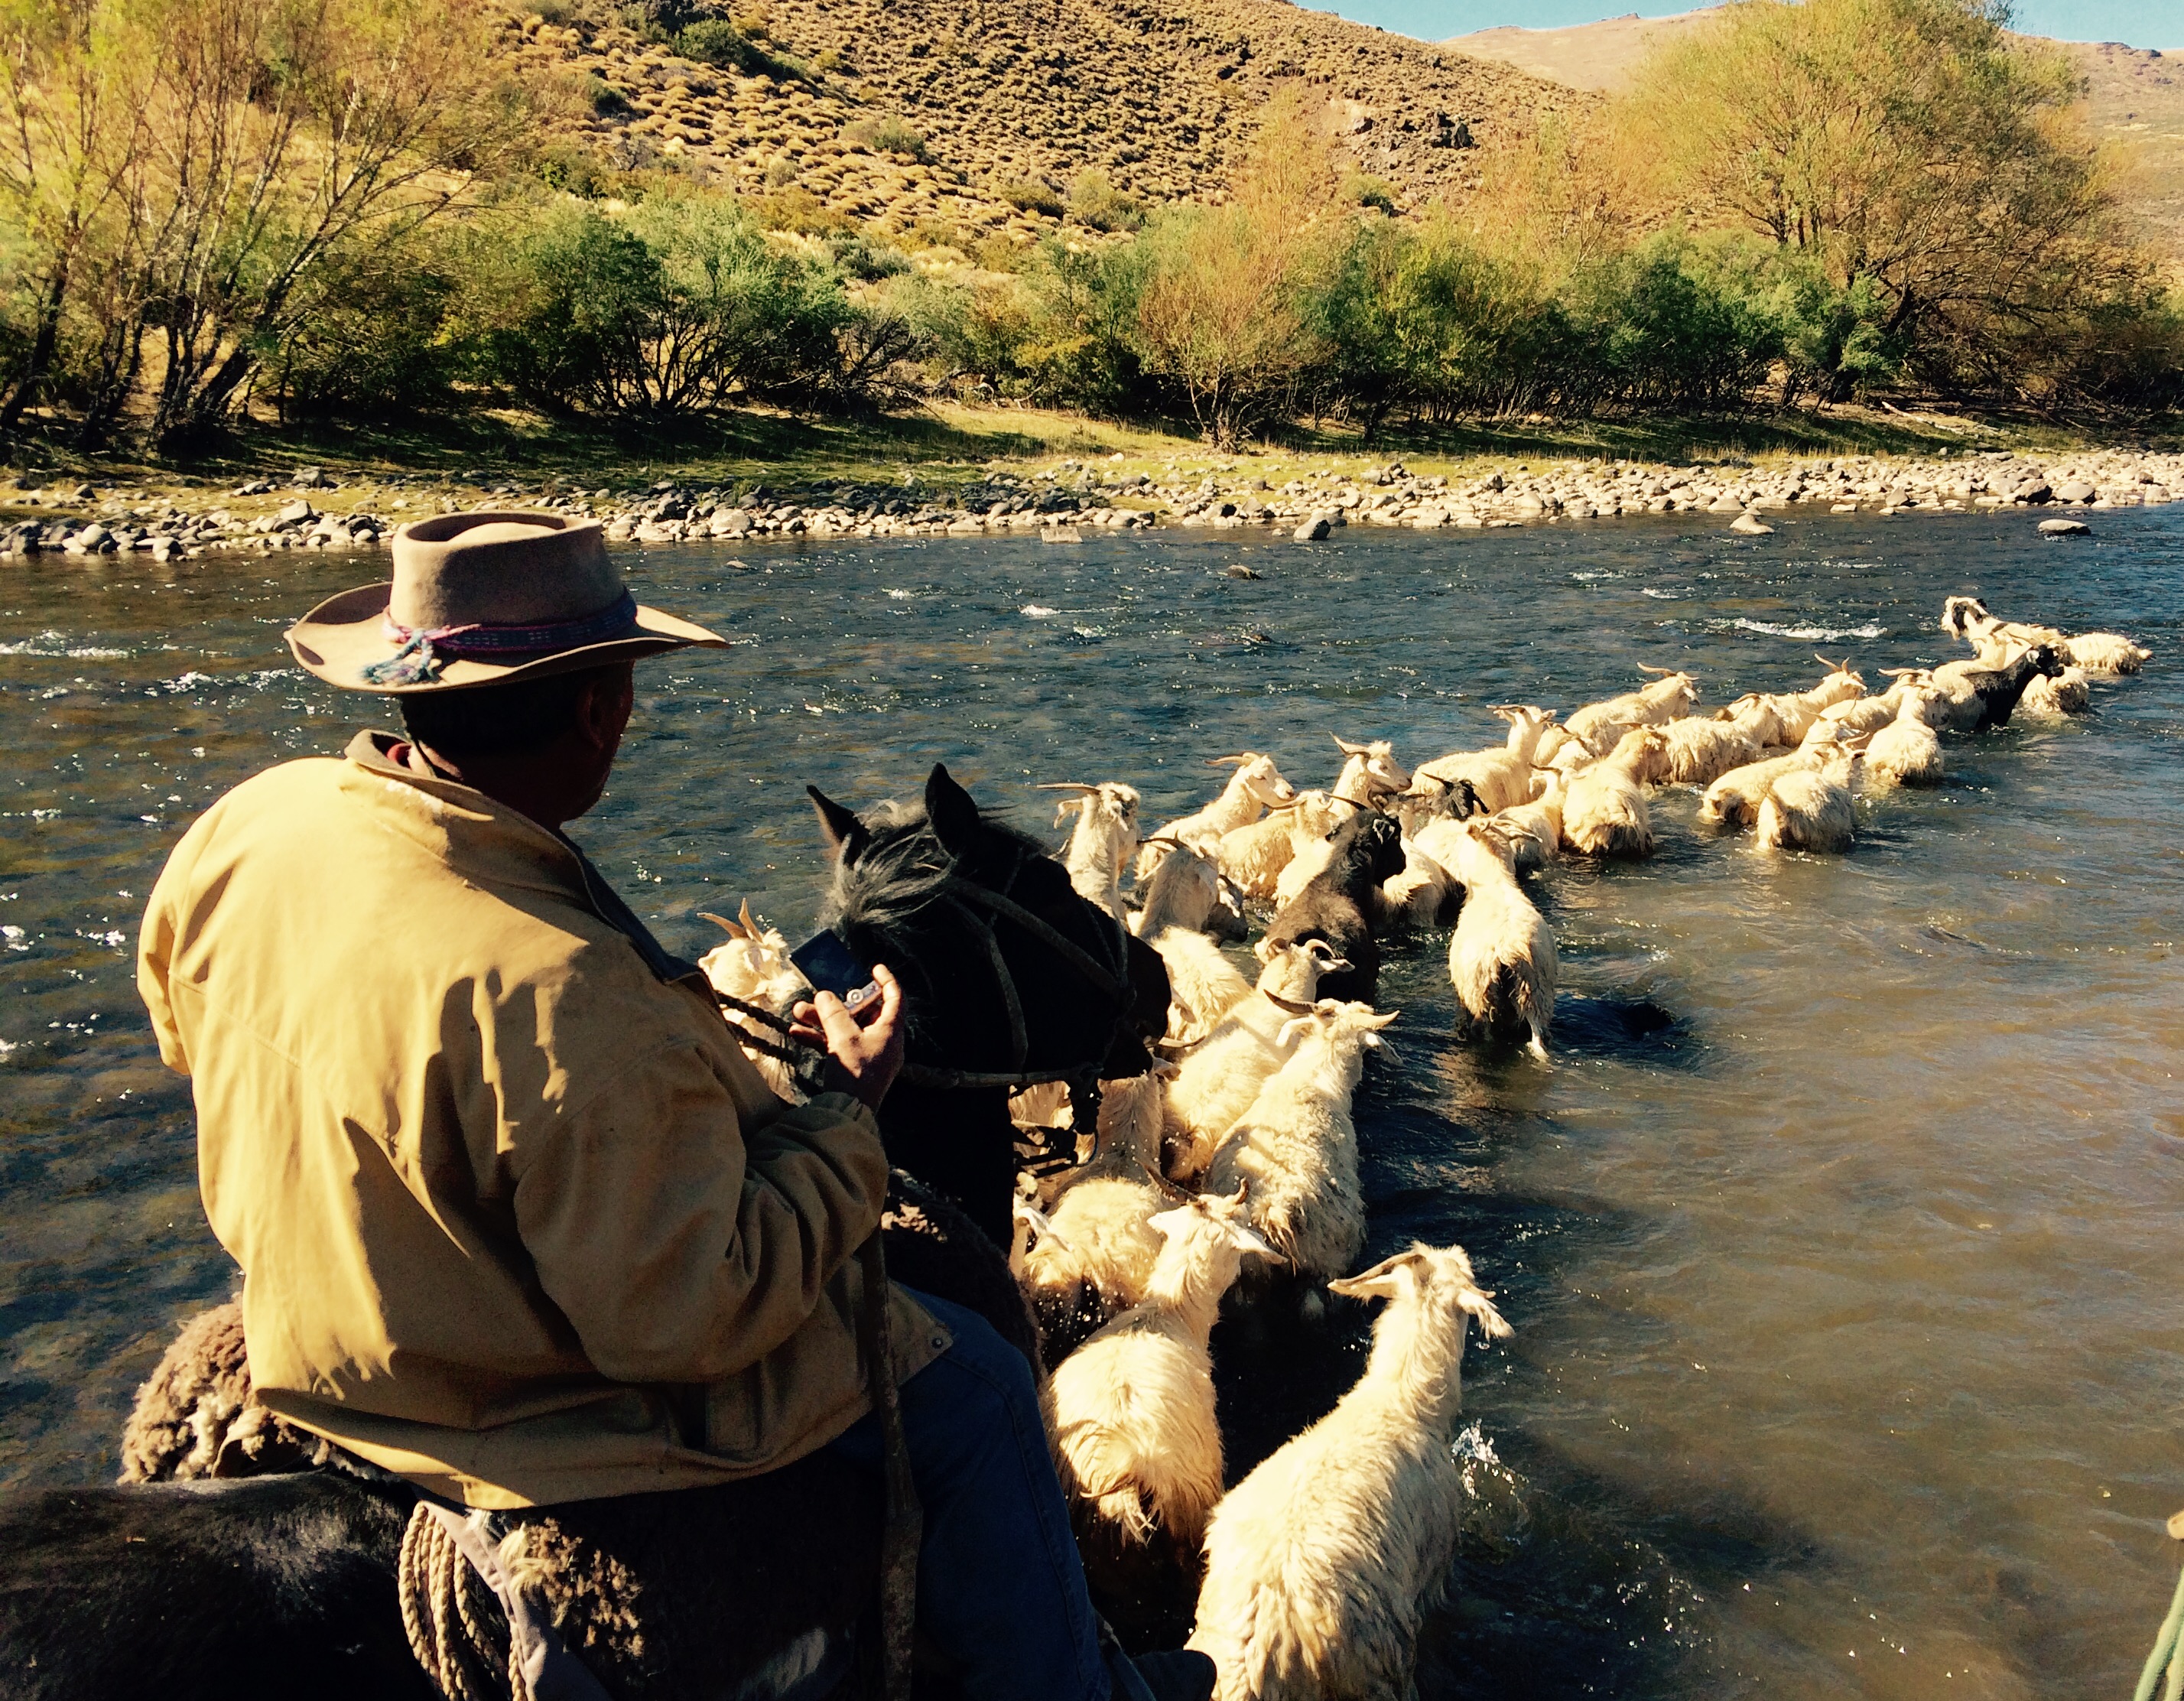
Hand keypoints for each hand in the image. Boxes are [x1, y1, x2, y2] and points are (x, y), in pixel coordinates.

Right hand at [788, 963, 903, 1110]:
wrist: (847, 1113)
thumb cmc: (854, 1074)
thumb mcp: (842, 1038)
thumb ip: (833, 1013)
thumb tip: (825, 995)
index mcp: (890, 1031)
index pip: (895, 998)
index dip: (886, 981)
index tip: (875, 968)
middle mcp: (883, 1041)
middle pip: (863, 1013)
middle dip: (837, 1003)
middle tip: (819, 995)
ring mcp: (869, 1055)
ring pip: (846, 1029)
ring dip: (823, 1020)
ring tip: (799, 1012)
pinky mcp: (855, 1068)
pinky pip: (838, 1046)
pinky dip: (821, 1038)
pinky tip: (797, 1033)